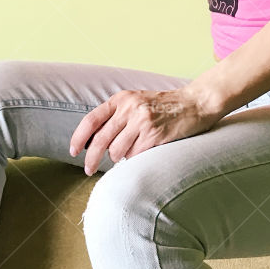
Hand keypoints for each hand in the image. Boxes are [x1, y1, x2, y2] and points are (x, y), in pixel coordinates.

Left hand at [69, 86, 216, 175]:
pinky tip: (146, 151)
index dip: (78, 138)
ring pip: (117, 152)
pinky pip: (135, 156)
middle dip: (91, 159)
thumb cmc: (165, 106)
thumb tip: (93, 142)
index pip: (91, 120)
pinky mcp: (155, 135)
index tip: (73, 152)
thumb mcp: (137, 102)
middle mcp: (130, 108)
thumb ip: (117, 117)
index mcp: (122, 99)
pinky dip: (136, 158)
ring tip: (132, 151)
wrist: (196, 103)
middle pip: (100, 140)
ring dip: (120, 157)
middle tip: (88, 170)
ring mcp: (143, 122)